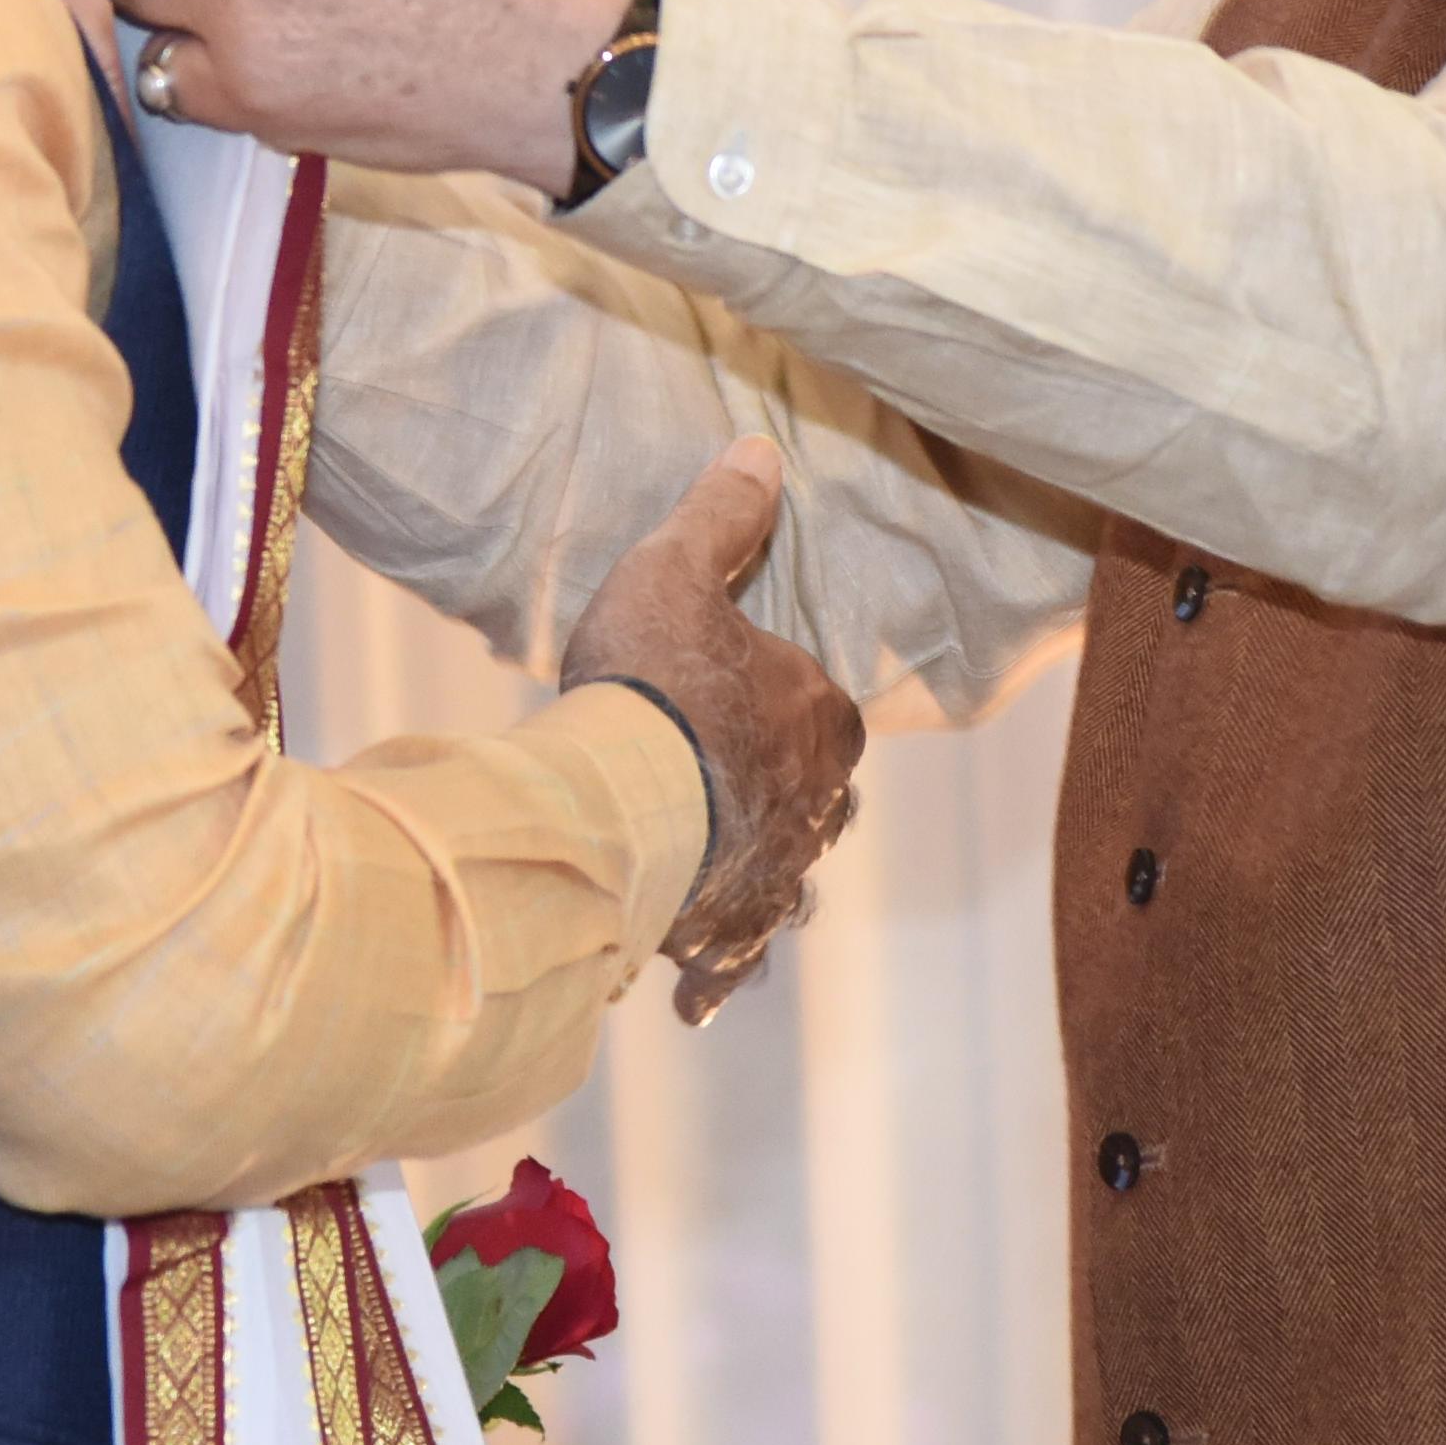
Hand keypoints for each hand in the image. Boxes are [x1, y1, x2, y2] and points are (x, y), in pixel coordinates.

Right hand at [566, 437, 864, 1024]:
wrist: (616, 802)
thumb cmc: (654, 680)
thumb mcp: (676, 571)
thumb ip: (720, 515)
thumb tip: (760, 449)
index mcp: (822, 721)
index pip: (828, 713)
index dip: (790, 707)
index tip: (748, 704)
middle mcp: (815, 807)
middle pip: (817, 802)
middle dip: (784, 799)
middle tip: (732, 791)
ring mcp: (773, 875)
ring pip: (784, 883)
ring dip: (758, 883)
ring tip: (725, 888)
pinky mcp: (726, 929)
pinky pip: (730, 956)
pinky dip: (716, 971)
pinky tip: (696, 995)